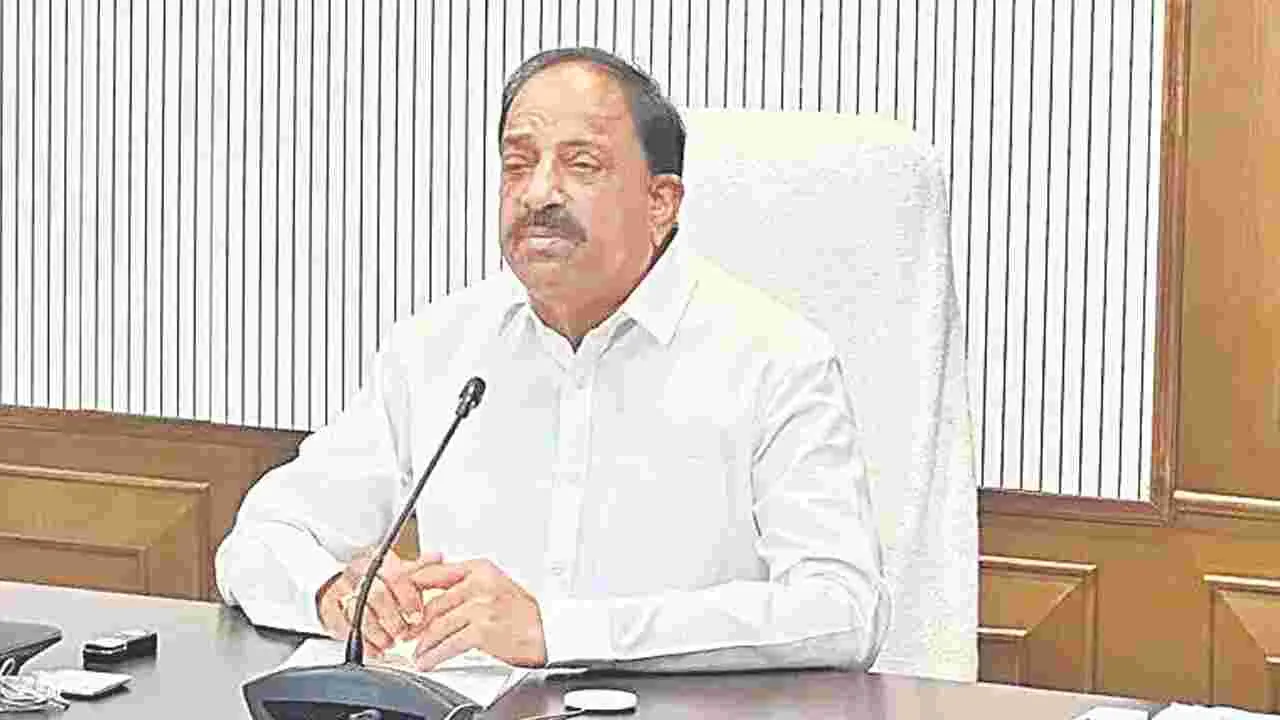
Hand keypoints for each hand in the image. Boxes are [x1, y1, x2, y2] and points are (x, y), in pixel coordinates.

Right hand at [316, 550, 442, 655]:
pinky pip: (343, 629)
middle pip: (375, 597)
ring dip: (378, 633)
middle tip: (404, 633)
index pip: (395, 576)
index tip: (417, 616)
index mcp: (378, 562)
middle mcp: (358, 575)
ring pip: (358, 614)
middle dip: (393, 619)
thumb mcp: (401, 571)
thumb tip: (440, 558)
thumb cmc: (377, 581)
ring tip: (391, 642)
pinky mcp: (329, 611)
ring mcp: (341, 592)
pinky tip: (376, 650)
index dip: (408, 598)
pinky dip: (362, 644)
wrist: (339, 583)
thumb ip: (422, 569)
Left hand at [408, 559, 547, 669]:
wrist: (547, 632)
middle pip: (433, 603)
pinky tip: (429, 661)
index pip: (433, 573)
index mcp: (480, 568)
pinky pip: (449, 644)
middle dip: (417, 624)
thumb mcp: (494, 584)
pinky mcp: (483, 630)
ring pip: (438, 625)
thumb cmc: (521, 611)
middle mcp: (479, 584)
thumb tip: (432, 587)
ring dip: (424, 643)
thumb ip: (465, 582)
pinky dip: (434, 656)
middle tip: (409, 634)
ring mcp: (481, 607)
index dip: (412, 589)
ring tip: (418, 652)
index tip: (401, 601)